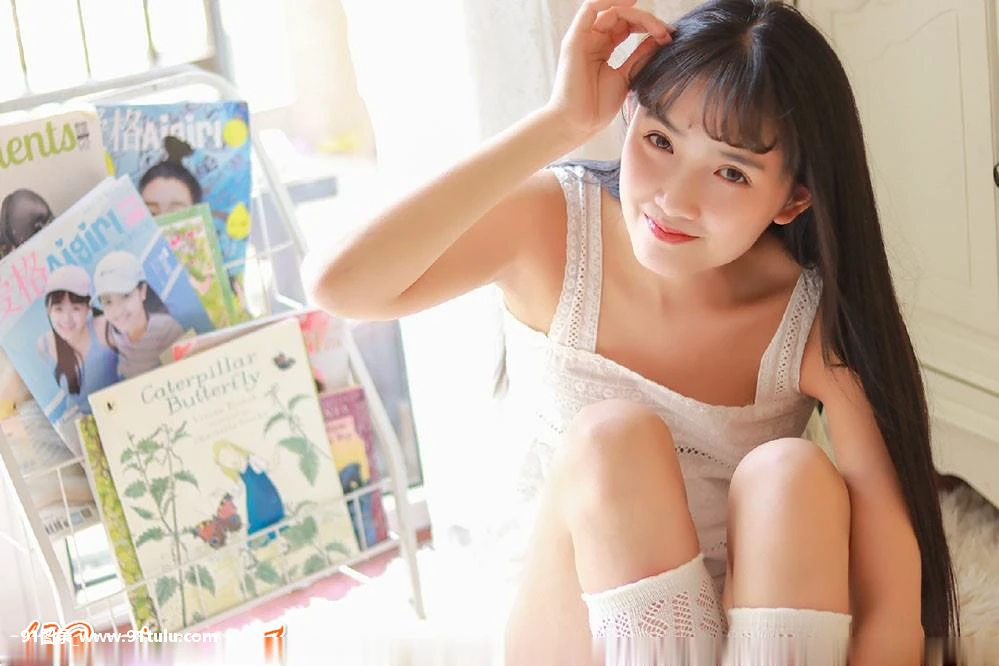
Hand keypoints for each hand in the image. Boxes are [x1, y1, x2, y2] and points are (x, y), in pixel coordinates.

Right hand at [546, 0, 672, 143]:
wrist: (579, 123)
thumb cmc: (598, 106)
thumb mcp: (627, 76)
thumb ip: (639, 55)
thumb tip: (659, 38)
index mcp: (603, 49)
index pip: (627, 26)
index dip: (649, 27)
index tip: (669, 37)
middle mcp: (592, 40)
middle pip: (622, 16)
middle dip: (647, 21)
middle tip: (666, 33)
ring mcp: (583, 38)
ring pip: (612, 11)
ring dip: (637, 14)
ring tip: (656, 27)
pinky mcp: (575, 39)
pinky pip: (591, 9)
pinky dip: (609, 0)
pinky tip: (631, 1)